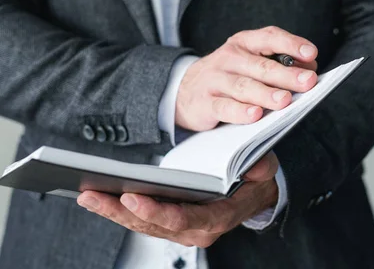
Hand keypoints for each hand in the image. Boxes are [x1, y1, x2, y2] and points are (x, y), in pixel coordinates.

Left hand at [77, 152, 278, 247]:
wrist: (257, 194)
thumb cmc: (257, 179)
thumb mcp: (264, 168)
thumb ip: (259, 166)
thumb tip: (250, 165)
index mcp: (218, 218)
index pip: (183, 219)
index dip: (156, 211)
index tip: (132, 196)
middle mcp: (196, 231)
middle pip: (153, 225)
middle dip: (120, 211)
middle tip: (92, 195)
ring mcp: (181, 230)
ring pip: (142, 225)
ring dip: (113, 211)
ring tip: (87, 195)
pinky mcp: (170, 223)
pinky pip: (142, 220)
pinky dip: (120, 210)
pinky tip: (100, 196)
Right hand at [176, 26, 318, 130]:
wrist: (185, 90)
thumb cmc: (228, 75)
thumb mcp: (250, 62)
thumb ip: (278, 64)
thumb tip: (309, 70)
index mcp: (244, 43)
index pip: (270, 38)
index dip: (291, 44)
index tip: (311, 54)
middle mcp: (230, 58)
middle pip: (262, 66)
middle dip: (287, 74)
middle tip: (308, 81)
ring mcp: (216, 80)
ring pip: (244, 86)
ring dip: (266, 93)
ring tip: (285, 100)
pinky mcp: (205, 102)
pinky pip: (224, 107)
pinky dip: (240, 111)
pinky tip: (255, 115)